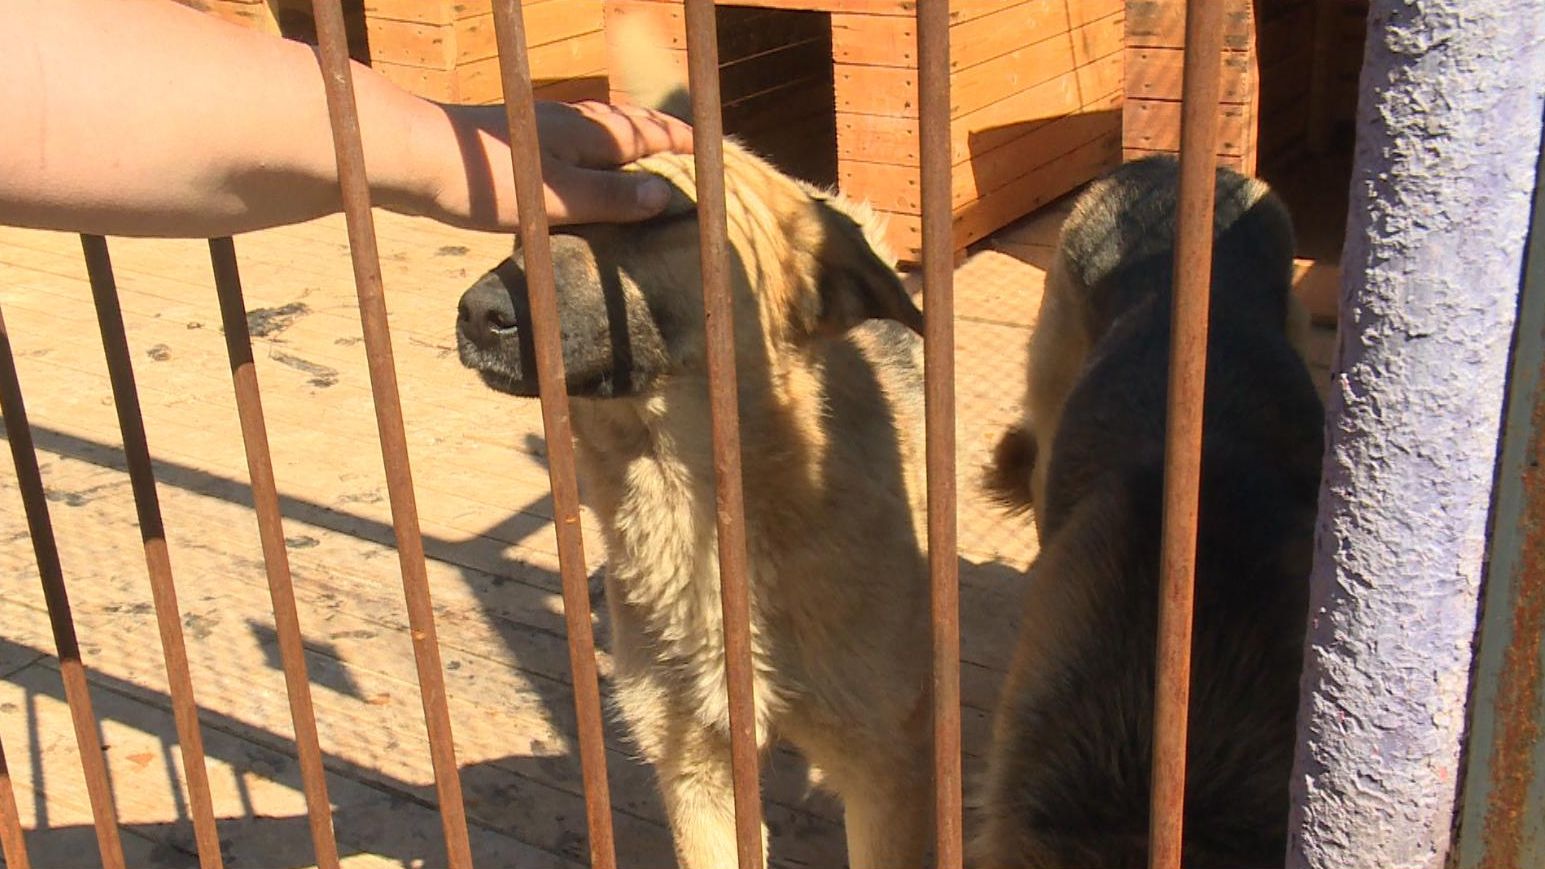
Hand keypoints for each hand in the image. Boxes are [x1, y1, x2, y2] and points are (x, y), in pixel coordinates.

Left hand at [424, 99, 694, 231]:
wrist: (414, 157)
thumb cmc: (489, 180)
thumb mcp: (560, 200)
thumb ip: (613, 201)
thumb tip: (667, 198)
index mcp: (589, 134)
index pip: (649, 135)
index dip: (681, 143)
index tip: (710, 150)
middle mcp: (569, 124)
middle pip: (626, 126)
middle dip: (658, 136)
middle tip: (684, 148)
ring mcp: (540, 131)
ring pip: (596, 132)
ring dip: (623, 142)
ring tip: (640, 155)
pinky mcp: (515, 144)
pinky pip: (570, 145)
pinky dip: (591, 153)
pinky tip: (577, 167)